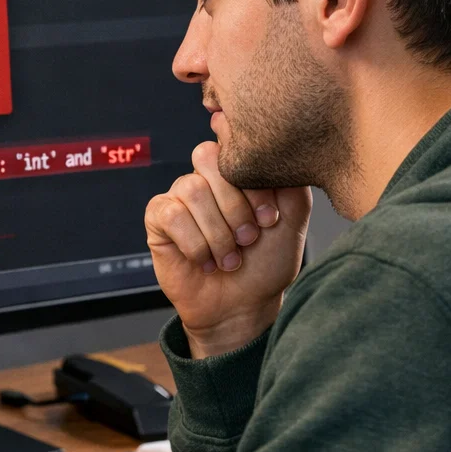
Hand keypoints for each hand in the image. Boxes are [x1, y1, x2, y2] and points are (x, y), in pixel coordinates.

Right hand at [145, 141, 311, 356]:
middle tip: (248, 239)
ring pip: (193, 190)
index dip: (253, 185)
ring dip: (217, 233)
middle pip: (208, 159)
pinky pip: (172, 214)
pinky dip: (195, 244)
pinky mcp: (158, 217)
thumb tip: (270, 146)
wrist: (244, 305)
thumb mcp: (292, 218)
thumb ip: (287, 179)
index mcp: (236, 170)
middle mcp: (206, 176)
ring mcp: (180, 195)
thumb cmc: (266, 262)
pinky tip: (204, 261)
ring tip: (228, 257)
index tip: (269, 219)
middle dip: (235, 208)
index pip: (234, 146)